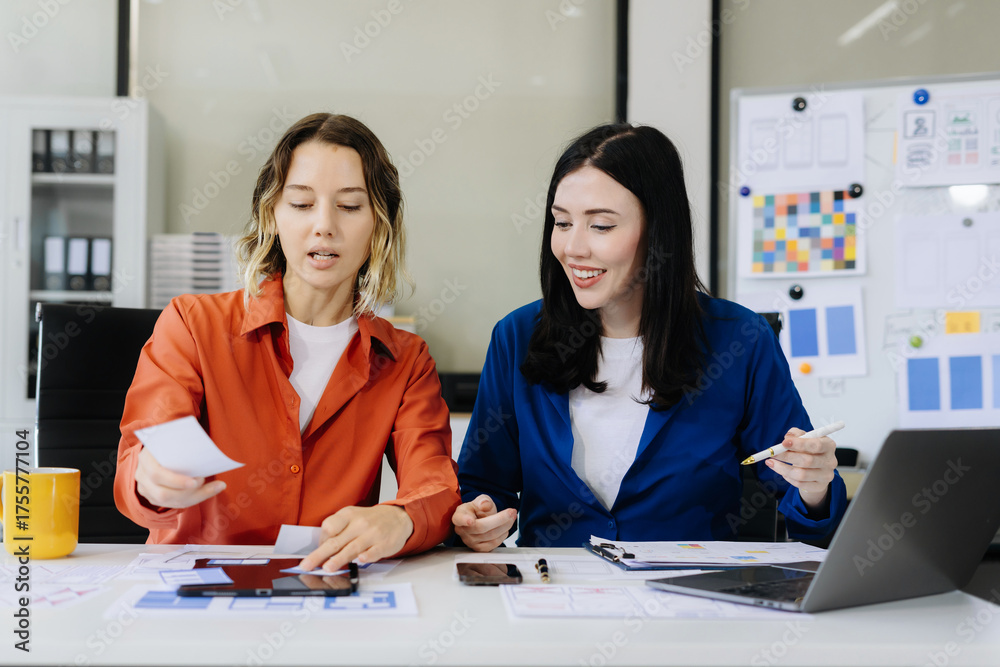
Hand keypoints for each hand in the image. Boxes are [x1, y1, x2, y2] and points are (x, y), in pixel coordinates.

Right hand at [135, 446, 225, 508]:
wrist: (160, 447)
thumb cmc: (172, 441)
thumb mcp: (175, 438)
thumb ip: (186, 443)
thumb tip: (207, 453)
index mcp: (145, 458)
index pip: (157, 474)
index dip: (176, 480)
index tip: (199, 479)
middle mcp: (141, 475)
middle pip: (163, 494)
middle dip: (188, 492)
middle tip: (205, 482)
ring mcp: (145, 488)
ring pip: (170, 501)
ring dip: (195, 496)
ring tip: (214, 487)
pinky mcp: (153, 497)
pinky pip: (174, 503)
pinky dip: (193, 498)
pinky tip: (209, 490)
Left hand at [299, 505, 413, 572]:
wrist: (398, 517)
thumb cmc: (371, 520)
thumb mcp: (353, 517)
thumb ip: (338, 529)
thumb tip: (321, 548)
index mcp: (349, 515)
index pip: (329, 527)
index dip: (320, 541)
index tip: (317, 551)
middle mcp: (359, 524)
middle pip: (336, 541)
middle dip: (319, 554)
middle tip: (307, 565)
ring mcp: (373, 534)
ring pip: (352, 548)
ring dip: (339, 559)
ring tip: (327, 568)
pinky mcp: (384, 544)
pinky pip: (374, 551)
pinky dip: (367, 556)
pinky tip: (361, 560)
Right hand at [452, 494, 516, 551]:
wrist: (479, 519)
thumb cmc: (477, 509)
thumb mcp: (481, 500)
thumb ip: (483, 501)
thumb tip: (485, 505)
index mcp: (459, 515)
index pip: (459, 519)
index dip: (464, 520)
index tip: (470, 521)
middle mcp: (462, 530)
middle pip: (481, 527)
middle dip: (500, 519)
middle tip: (512, 512)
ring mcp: (469, 541)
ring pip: (490, 536)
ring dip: (505, 526)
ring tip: (512, 517)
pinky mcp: (478, 549)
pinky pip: (493, 544)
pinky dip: (503, 535)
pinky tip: (505, 528)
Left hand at [765, 427, 837, 509]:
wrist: (818, 469)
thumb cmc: (810, 450)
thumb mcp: (805, 438)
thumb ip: (797, 434)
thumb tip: (788, 437)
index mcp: (828, 445)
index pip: (816, 445)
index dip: (799, 444)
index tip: (783, 443)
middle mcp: (830, 461)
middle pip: (807, 461)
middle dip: (787, 456)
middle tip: (772, 453)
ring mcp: (826, 475)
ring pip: (801, 474)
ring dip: (783, 468)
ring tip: (772, 463)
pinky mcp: (819, 486)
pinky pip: (800, 484)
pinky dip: (788, 477)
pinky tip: (782, 471)